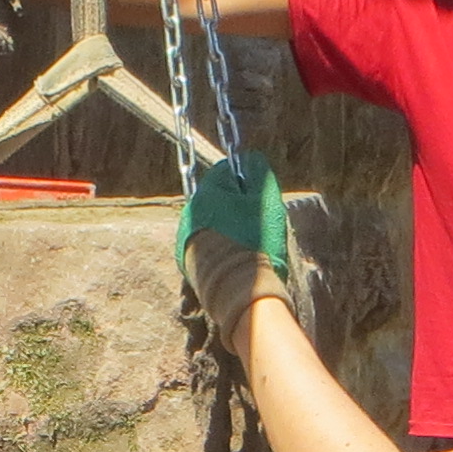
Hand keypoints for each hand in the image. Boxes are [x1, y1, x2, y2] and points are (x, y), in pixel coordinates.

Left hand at [179, 151, 292, 353]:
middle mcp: (190, 214)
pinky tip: (236, 258)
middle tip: (257, 220)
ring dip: (228, 226)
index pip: (224, 172)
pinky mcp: (188, 262)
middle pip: (216, 198)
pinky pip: (207, 244)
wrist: (239, 292)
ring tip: (249, 243)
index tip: (257, 192)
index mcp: (207, 195)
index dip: (244, 179)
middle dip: (236, 205)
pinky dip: (220, 246)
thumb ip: (258, 175)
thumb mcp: (266, 204)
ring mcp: (186, 239)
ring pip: (212, 222)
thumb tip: (252, 159)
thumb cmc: (256, 244)